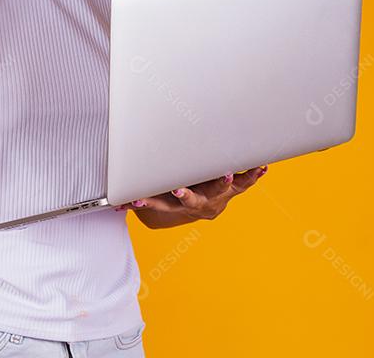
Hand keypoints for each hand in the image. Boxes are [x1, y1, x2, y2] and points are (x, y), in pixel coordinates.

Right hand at [114, 165, 268, 222]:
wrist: (204, 207)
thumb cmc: (179, 195)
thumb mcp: (161, 198)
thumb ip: (141, 198)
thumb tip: (112, 203)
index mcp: (179, 204)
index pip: (162, 205)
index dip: (151, 204)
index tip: (139, 199)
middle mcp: (200, 204)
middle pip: (192, 201)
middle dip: (188, 195)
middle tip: (181, 189)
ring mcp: (219, 198)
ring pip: (222, 192)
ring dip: (226, 183)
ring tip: (227, 174)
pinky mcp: (233, 190)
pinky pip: (244, 184)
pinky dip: (252, 175)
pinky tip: (261, 166)